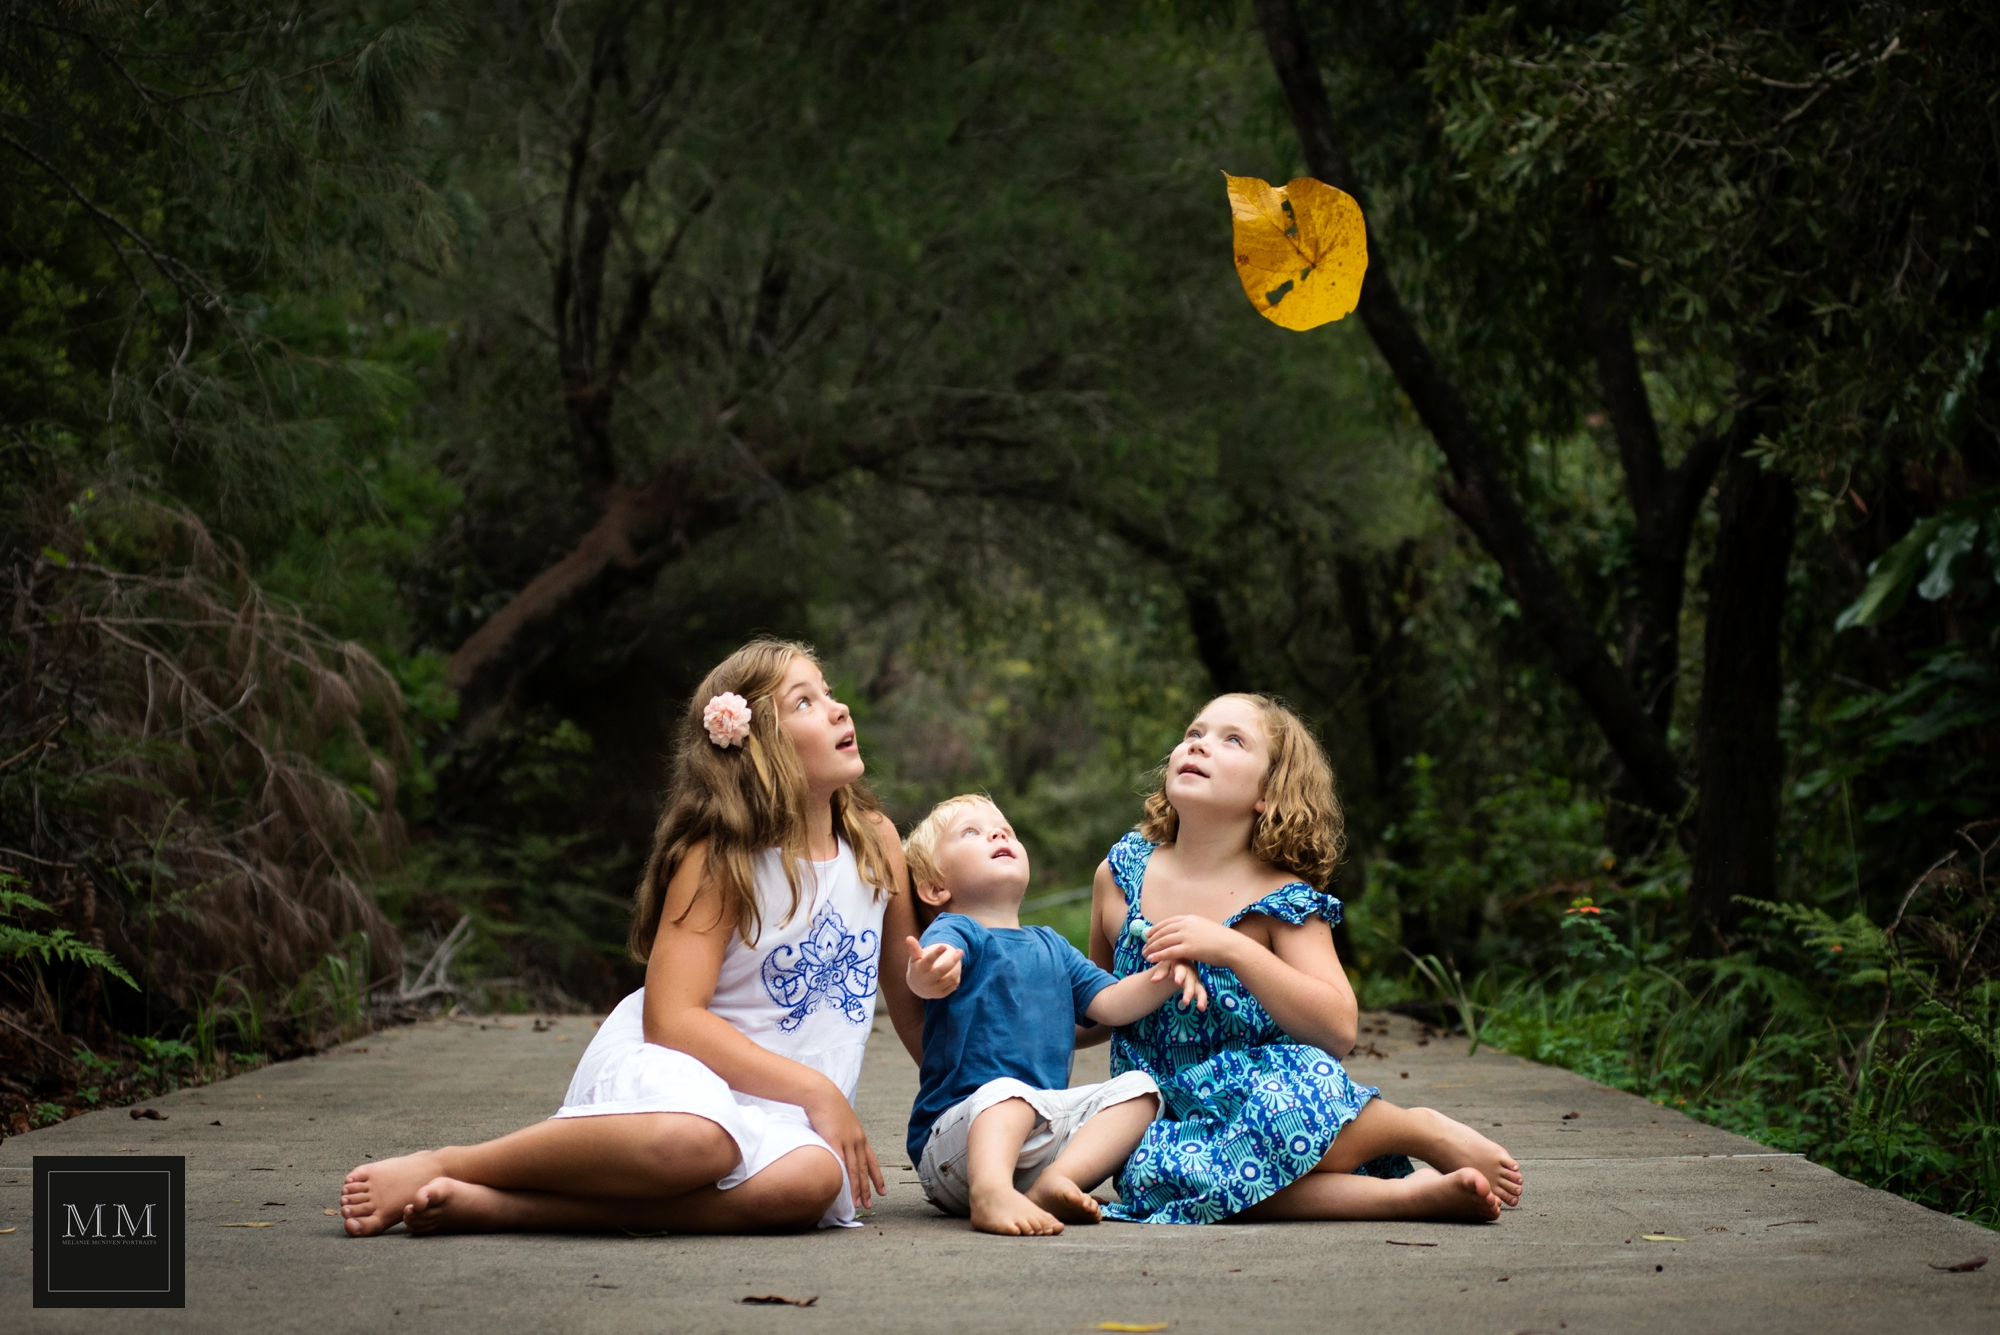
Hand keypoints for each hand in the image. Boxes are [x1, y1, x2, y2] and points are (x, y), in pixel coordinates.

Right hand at [803, 1086, 885, 1211]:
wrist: (821, 1093)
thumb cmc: (829, 1106)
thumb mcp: (842, 1122)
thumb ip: (844, 1136)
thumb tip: (840, 1146)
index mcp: (860, 1136)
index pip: (872, 1161)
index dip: (877, 1177)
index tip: (882, 1191)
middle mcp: (857, 1140)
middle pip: (864, 1169)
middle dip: (868, 1188)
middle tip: (871, 1204)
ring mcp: (846, 1141)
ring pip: (855, 1169)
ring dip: (857, 1188)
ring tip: (858, 1203)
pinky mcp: (833, 1140)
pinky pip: (841, 1162)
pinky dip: (844, 1177)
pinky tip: (845, 1188)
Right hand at [904, 937, 962, 998]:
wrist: (917, 986)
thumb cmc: (918, 966)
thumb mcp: (915, 958)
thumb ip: (914, 948)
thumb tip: (909, 937)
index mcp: (920, 969)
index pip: (928, 961)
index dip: (936, 954)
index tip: (944, 946)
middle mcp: (926, 980)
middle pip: (942, 970)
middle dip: (953, 960)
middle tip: (960, 950)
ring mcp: (934, 989)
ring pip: (950, 978)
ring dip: (957, 968)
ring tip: (959, 958)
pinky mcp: (941, 994)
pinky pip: (953, 985)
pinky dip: (957, 976)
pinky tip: (957, 969)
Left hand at [1142, 914, 1246, 971]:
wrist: (1233, 946)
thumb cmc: (1223, 940)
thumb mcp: (1207, 928)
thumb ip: (1195, 929)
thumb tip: (1191, 930)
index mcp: (1190, 918)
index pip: (1168, 922)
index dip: (1157, 928)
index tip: (1149, 934)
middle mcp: (1186, 925)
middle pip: (1163, 931)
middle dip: (1151, 939)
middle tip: (1144, 946)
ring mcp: (1187, 936)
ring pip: (1163, 941)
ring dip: (1152, 948)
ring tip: (1144, 954)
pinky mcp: (1189, 948)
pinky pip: (1169, 952)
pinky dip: (1158, 955)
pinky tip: (1151, 959)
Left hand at [1145, 961, 1208, 1010]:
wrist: (1179, 960)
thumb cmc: (1170, 963)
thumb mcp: (1165, 965)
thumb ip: (1160, 972)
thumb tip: (1153, 980)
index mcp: (1181, 964)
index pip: (1180, 970)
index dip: (1180, 976)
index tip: (1177, 982)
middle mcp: (1190, 972)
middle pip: (1190, 982)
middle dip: (1189, 991)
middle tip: (1186, 1001)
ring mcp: (1194, 979)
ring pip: (1199, 988)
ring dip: (1200, 998)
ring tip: (1200, 1007)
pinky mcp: (1197, 986)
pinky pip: (1201, 993)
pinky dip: (1202, 1000)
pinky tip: (1202, 1008)